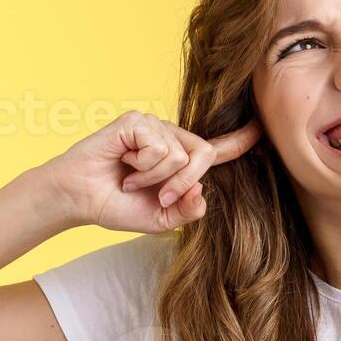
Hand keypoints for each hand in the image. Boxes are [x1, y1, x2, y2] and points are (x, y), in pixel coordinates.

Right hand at [32, 111, 260, 233]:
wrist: (80, 200)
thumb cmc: (116, 205)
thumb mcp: (160, 219)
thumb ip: (187, 211)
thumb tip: (203, 193)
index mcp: (179, 161)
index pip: (215, 150)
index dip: (239, 140)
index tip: (260, 129)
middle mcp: (170, 139)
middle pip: (203, 155)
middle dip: (183, 183)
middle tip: (157, 195)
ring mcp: (154, 127)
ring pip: (180, 154)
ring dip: (154, 177)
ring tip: (130, 179)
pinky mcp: (136, 121)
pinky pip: (159, 147)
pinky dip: (142, 166)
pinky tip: (123, 165)